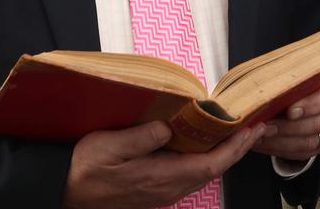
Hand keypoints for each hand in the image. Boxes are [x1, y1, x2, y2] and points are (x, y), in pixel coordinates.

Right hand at [61, 120, 265, 207]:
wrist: (64, 191)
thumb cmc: (84, 168)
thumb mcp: (109, 147)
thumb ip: (142, 138)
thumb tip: (169, 128)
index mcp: (160, 177)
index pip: (211, 165)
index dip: (235, 148)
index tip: (253, 130)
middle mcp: (167, 189)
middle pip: (212, 170)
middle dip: (236, 148)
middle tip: (254, 126)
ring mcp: (161, 192)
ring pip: (202, 173)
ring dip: (222, 153)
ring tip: (236, 132)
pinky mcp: (154, 190)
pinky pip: (189, 175)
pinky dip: (205, 158)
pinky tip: (205, 144)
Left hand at [253, 78, 319, 162]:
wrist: (299, 98)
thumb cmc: (294, 84)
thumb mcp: (292, 76)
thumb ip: (285, 80)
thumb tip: (267, 88)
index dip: (309, 106)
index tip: (289, 111)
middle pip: (318, 124)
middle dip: (288, 127)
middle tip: (266, 126)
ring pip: (308, 142)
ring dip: (281, 141)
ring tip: (261, 136)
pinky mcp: (319, 147)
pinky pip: (301, 154)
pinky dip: (280, 150)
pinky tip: (264, 144)